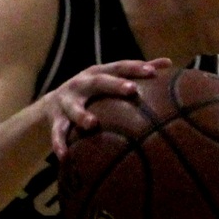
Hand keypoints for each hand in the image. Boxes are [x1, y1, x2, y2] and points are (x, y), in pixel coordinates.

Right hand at [45, 59, 171, 157]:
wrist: (50, 105)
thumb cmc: (92, 92)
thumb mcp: (109, 78)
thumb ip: (136, 72)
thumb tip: (168, 62)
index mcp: (97, 73)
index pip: (118, 67)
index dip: (134, 68)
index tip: (152, 72)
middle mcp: (81, 83)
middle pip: (99, 82)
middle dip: (114, 85)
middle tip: (132, 91)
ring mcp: (66, 101)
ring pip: (73, 108)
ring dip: (81, 115)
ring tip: (92, 124)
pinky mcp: (54, 120)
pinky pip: (57, 132)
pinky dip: (59, 143)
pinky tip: (64, 155)